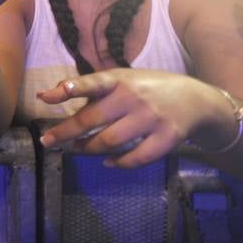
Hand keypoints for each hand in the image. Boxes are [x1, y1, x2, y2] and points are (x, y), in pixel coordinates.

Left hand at [36, 69, 237, 168]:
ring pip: (110, 140)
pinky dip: (119, 163)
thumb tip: (46, 96)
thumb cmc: (148, 88)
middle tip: (47, 141)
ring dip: (89, 148)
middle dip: (66, 132)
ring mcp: (152, 119)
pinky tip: (108, 162)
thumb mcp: (122, 79)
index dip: (70, 88)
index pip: (93, 82)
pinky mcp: (167, 139)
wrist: (196, 100)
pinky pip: (137, 158)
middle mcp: (134, 97)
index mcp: (121, 79)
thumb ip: (89, 88)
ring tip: (76, 149)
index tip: (46, 97)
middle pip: (93, 118)